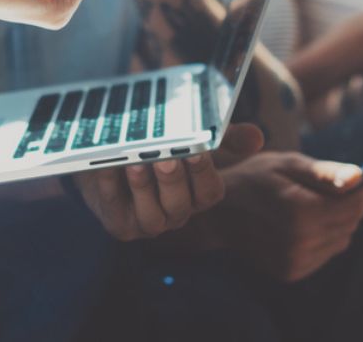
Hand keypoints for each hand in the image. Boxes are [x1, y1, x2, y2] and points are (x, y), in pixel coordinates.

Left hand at [74, 124, 263, 240]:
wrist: (108, 155)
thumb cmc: (156, 145)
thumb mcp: (189, 135)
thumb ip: (221, 135)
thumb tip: (257, 138)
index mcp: (198, 195)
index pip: (210, 192)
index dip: (203, 173)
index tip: (196, 150)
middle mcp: (177, 214)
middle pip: (180, 205)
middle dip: (173, 182)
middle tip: (165, 158)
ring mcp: (148, 223)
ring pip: (151, 216)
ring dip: (143, 189)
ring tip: (134, 163)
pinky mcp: (119, 226)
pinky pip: (115, 210)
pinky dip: (110, 187)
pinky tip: (105, 165)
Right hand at [217, 152, 362, 282]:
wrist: (217, 214)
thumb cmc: (252, 180)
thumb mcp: (287, 164)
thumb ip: (326, 173)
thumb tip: (360, 177)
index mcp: (301, 212)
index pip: (355, 206)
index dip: (362, 190)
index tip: (358, 178)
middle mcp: (300, 242)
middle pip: (351, 223)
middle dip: (348, 205)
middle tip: (328, 188)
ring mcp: (295, 261)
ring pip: (342, 240)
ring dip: (336, 222)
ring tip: (310, 205)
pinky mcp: (291, 272)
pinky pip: (325, 253)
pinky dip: (322, 237)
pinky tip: (301, 224)